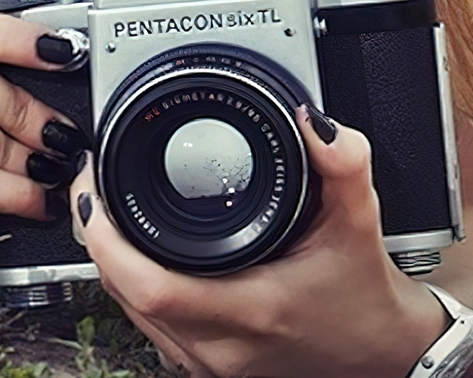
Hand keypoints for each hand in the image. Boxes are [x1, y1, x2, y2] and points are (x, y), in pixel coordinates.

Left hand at [68, 108, 448, 377]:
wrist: (379, 350)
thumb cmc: (363, 294)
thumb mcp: (360, 220)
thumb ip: (342, 164)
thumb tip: (312, 120)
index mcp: (252, 308)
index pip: (150, 287)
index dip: (108, 238)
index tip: (95, 190)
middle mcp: (222, 345)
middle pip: (124, 295)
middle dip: (99, 237)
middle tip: (93, 186)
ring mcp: (209, 362)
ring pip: (128, 312)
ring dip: (111, 261)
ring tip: (105, 210)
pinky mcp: (205, 366)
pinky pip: (146, 324)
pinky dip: (131, 285)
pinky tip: (133, 252)